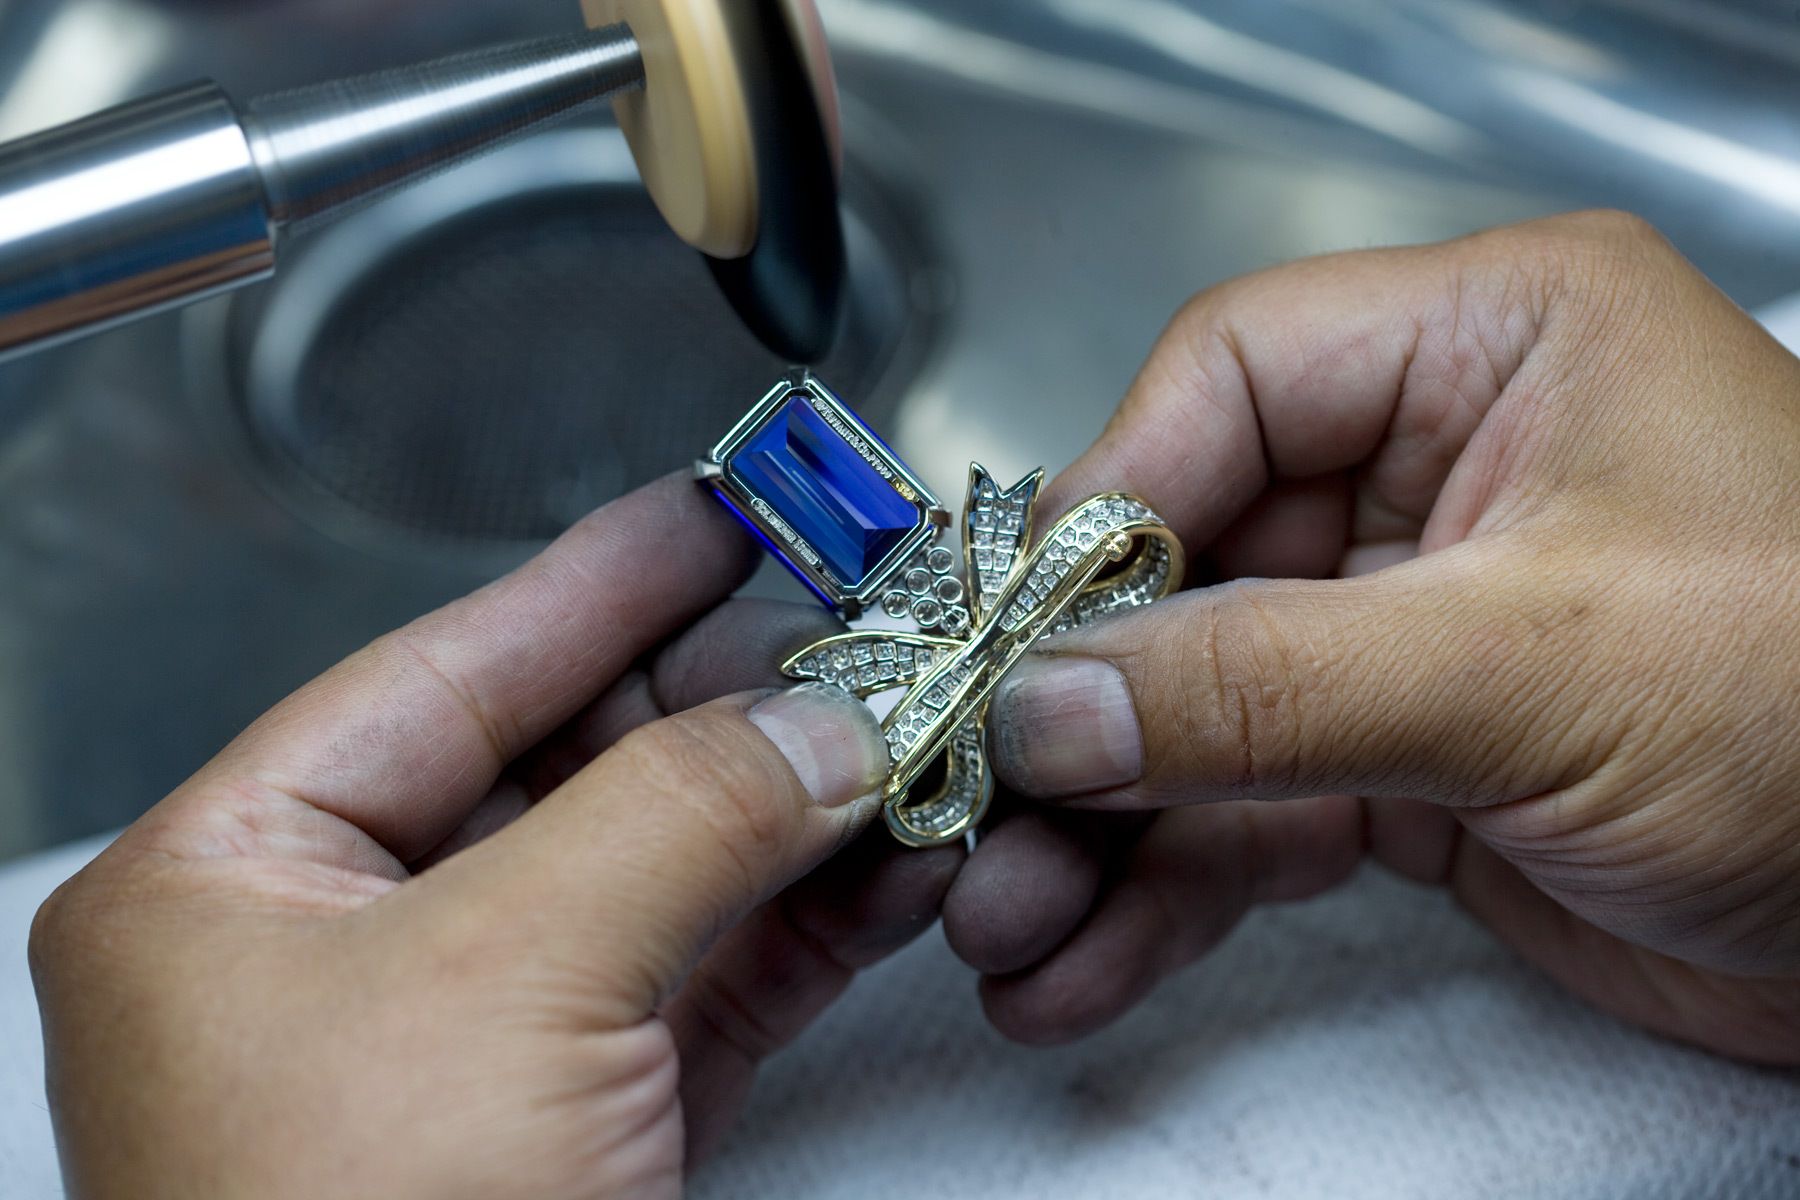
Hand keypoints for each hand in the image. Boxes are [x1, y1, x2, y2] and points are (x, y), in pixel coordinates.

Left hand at [30, 474, 962, 1198]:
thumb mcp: (504, 985)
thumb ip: (674, 813)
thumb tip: (820, 715)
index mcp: (234, 889)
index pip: (440, 674)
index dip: (592, 583)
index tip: (711, 511)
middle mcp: (347, 957)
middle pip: (569, 765)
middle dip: (726, 693)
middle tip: (847, 612)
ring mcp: (478, 1045)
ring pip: (661, 871)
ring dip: (792, 801)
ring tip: (901, 714)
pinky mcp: (587, 1128)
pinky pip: (714, 978)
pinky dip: (811, 914)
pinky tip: (893, 848)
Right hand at [943, 211, 1799, 1062]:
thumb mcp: (1536, 667)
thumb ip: (1271, 682)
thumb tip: (1052, 700)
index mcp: (1492, 351)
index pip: (1230, 380)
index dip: (1108, 504)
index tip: (1015, 637)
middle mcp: (1441, 474)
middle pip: (1187, 566)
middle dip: (1078, 710)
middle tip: (976, 806)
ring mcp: (1416, 631)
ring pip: (1202, 712)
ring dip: (1097, 825)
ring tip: (1005, 923)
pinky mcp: (1414, 768)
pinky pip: (1251, 813)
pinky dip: (1165, 889)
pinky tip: (1082, 958)